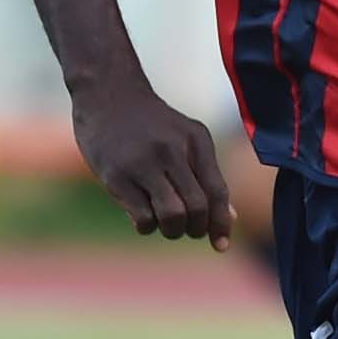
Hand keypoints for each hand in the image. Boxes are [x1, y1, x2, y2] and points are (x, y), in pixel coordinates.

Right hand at [71, 74, 232, 243]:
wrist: (107, 93)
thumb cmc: (150, 124)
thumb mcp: (185, 139)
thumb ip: (207, 176)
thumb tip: (230, 220)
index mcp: (195, 140)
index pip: (217, 192)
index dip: (221, 224)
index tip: (220, 245)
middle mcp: (172, 150)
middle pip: (197, 208)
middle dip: (195, 229)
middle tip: (185, 228)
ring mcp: (143, 163)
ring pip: (172, 216)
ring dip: (172, 231)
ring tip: (164, 223)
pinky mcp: (116, 175)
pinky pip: (143, 218)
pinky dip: (147, 227)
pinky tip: (142, 217)